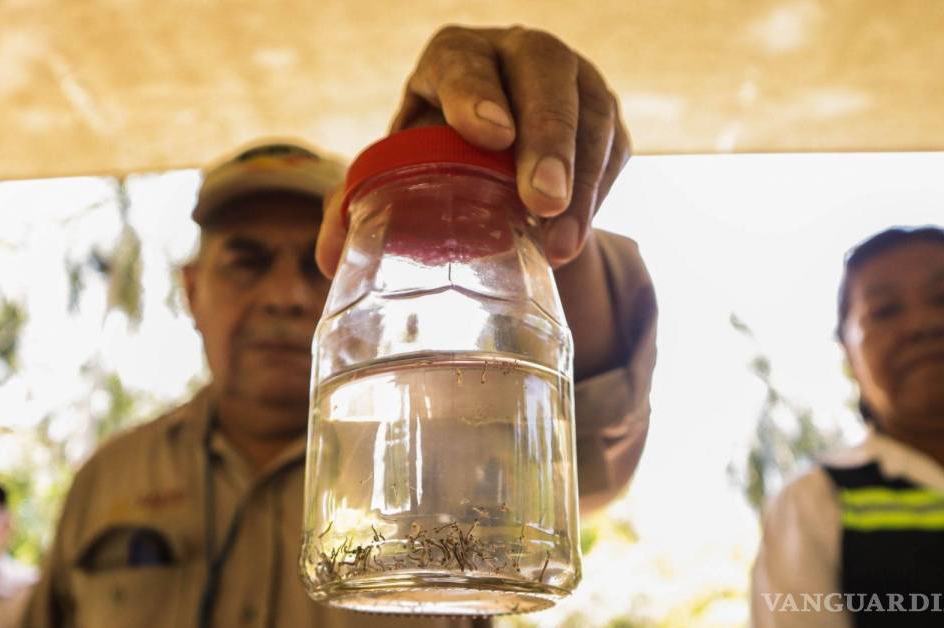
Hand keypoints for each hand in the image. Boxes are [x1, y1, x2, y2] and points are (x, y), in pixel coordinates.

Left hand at [316, 25, 630, 275]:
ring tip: (560, 242)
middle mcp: (517, 53)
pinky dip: (598, 194)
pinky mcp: (603, 115)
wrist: (496, 158)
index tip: (490, 136)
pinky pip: (614, 147)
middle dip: (546, 137)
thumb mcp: (397, 170)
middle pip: (543, 73)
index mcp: (454, 56)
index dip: (476, 93)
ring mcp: (571, 79)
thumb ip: (358, 204)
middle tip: (540, 200)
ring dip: (581, 180)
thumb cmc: (435, 159)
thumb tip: (329, 259)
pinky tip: (573, 236)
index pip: (464, 61)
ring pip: (590, 111)